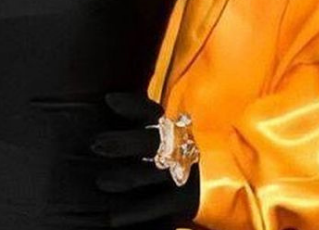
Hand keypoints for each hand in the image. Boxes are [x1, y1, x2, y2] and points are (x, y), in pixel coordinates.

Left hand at [89, 91, 200, 228]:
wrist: (222, 183)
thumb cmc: (178, 153)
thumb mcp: (166, 133)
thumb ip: (141, 119)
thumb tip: (106, 100)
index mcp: (170, 126)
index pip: (150, 110)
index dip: (131, 104)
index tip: (108, 100)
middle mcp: (177, 147)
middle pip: (149, 141)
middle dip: (122, 143)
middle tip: (96, 145)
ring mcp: (181, 175)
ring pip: (150, 174)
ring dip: (124, 178)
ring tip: (101, 182)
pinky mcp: (183, 202)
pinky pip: (154, 208)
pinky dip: (132, 214)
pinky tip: (110, 218)